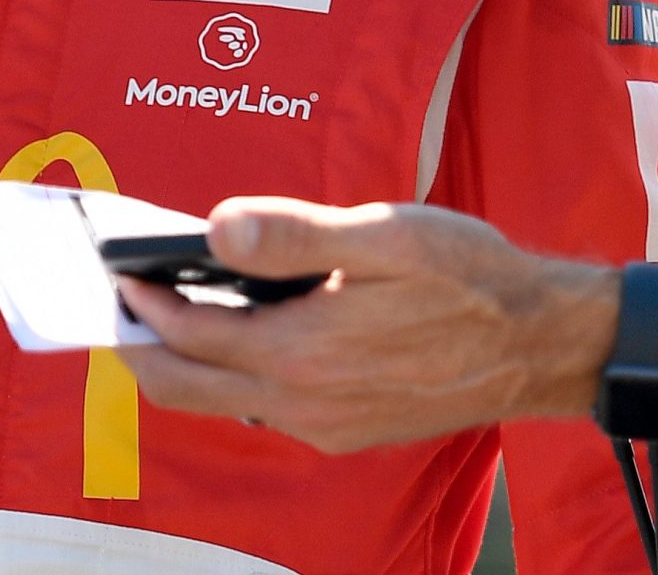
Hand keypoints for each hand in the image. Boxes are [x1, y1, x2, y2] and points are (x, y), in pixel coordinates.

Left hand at [114, 197, 615, 454]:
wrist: (539, 344)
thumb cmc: (469, 277)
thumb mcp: (385, 235)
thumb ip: (295, 234)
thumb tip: (216, 227)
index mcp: (304, 351)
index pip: (189, 335)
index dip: (143, 302)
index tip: (118, 272)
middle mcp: (304, 402)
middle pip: (184, 388)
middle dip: (141, 348)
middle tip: (120, 306)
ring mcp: (325, 425)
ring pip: (223, 403)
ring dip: (187, 363)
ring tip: (173, 310)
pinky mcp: (348, 430)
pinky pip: (267, 409)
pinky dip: (235, 374)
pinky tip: (249, 332)